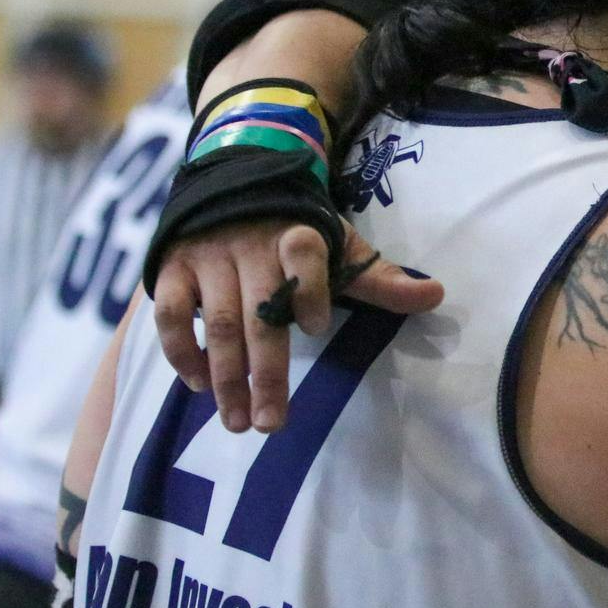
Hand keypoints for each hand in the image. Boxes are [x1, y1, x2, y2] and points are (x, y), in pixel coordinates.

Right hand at [152, 219, 442, 433]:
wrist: (235, 182)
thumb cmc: (296, 229)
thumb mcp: (340, 246)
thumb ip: (378, 279)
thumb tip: (436, 295)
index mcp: (296, 233)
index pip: (305, 256)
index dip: (310, 289)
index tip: (316, 327)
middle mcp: (249, 244)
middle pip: (258, 312)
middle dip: (265, 372)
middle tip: (272, 425)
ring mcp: (207, 256)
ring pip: (215, 322)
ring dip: (226, 377)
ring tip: (239, 422)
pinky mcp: (172, 267)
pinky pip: (170, 314)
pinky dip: (182, 351)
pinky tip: (198, 386)